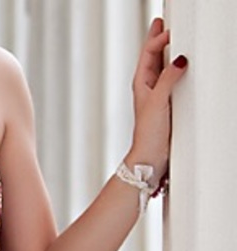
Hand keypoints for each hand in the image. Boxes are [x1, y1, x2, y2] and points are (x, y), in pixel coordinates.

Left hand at [129, 18, 188, 183]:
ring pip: (162, 66)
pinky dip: (175, 68)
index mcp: (141, 83)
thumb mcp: (158, 101)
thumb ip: (168, 79)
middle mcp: (148, 87)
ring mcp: (157, 94)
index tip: (170, 27)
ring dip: (166, 51)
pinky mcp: (167, 103)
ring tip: (169, 37)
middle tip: (161, 22)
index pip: (149, 52)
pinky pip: (171, 79)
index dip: (159, 38)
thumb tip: (181, 59)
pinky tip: (179, 65)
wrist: (150, 157)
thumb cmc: (148, 134)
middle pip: (153, 56)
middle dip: (157, 39)